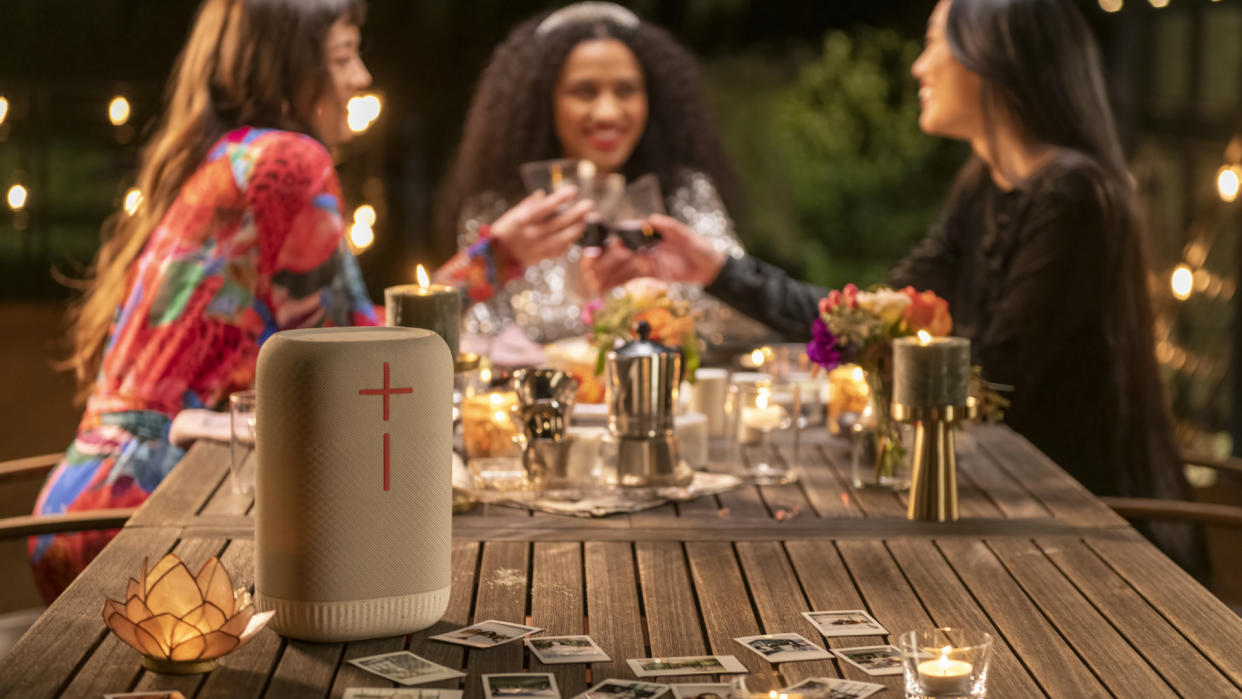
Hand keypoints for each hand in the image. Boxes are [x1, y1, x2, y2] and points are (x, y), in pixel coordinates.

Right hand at [490, 187, 593, 267]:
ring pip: (563, 238)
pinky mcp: (541, 258)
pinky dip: (568, 242)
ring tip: (585, 220)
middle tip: (589, 204)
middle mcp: (532, 234)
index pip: (546, 207)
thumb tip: (542, 194)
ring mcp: (538, 247)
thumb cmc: (503, 232)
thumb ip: (528, 205)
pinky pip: (559, 250)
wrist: (494, 259)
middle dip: (577, 213)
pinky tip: (574, 235)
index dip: (561, 198)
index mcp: (523, 220)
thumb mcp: (512, 215)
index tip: (574, 189)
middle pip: (559, 222)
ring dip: (577, 228)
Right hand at [586, 214, 726, 289]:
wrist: (709, 266)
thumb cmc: (699, 246)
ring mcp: (643, 261)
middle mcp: (642, 246)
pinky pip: (627, 279)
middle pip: (617, 254)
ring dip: (604, 275)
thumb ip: (670, 227)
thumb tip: (652, 219)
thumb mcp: (686, 235)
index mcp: (648, 233)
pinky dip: (615, 284)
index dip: (608, 243)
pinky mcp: (647, 273)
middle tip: (588, 270)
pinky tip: (602, 290)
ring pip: (619, 268)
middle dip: (602, 261)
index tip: (596, 248)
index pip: (624, 237)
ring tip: (590, 282)